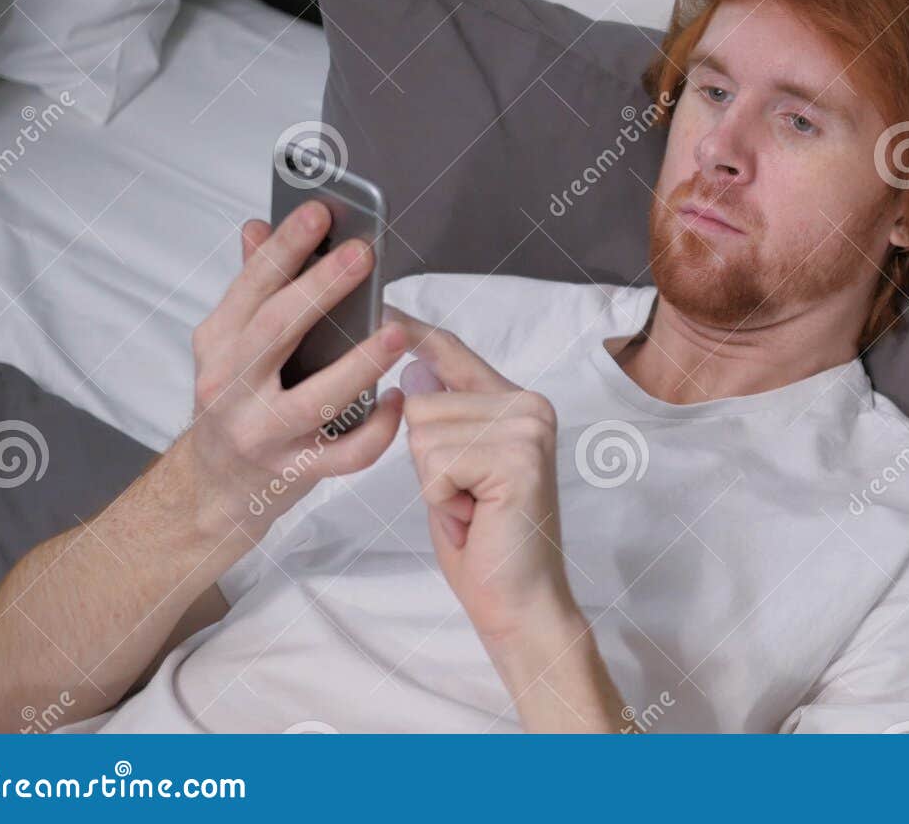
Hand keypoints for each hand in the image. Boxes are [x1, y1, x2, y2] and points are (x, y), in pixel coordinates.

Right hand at [181, 202, 407, 538]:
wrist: (213, 489)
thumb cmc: (236, 404)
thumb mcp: (230, 346)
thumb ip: (251, 289)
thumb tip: (259, 226)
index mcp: (218, 345)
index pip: (251, 288)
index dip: (284, 248)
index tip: (319, 211)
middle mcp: (231, 388)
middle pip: (275, 332)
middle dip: (320, 289)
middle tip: (363, 254)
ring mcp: (262, 434)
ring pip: (315, 400)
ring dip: (360, 363)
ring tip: (397, 331)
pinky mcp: (293, 473)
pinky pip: (346, 453)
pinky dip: (378, 428)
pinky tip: (398, 399)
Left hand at [386, 308, 576, 644]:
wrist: (518, 599)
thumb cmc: (483, 541)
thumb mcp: (449, 469)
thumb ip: (442, 419)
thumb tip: (411, 374)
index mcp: (515, 402)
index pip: (453, 351)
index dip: (411, 332)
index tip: (380, 307)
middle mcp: (528, 406)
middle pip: (422, 401)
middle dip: (425, 459)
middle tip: (463, 498)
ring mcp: (528, 428)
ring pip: (423, 430)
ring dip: (432, 481)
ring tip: (468, 507)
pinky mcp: (519, 456)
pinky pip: (436, 460)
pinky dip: (442, 497)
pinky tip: (474, 515)